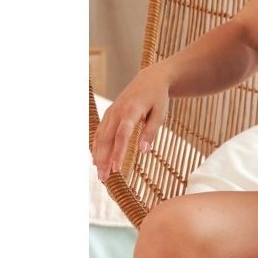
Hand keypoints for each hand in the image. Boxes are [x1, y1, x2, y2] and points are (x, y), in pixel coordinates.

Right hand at [92, 62, 171, 182]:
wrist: (150, 79)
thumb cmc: (158, 98)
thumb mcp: (161, 113)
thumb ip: (151, 132)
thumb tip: (143, 151)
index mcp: (132, 110)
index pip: (122, 134)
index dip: (118, 152)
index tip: (116, 168)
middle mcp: (117, 111)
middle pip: (107, 138)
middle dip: (104, 159)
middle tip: (103, 178)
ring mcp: (111, 112)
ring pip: (101, 137)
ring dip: (98, 156)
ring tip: (100, 175)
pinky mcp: (109, 114)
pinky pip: (100, 132)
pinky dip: (97, 146)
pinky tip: (96, 160)